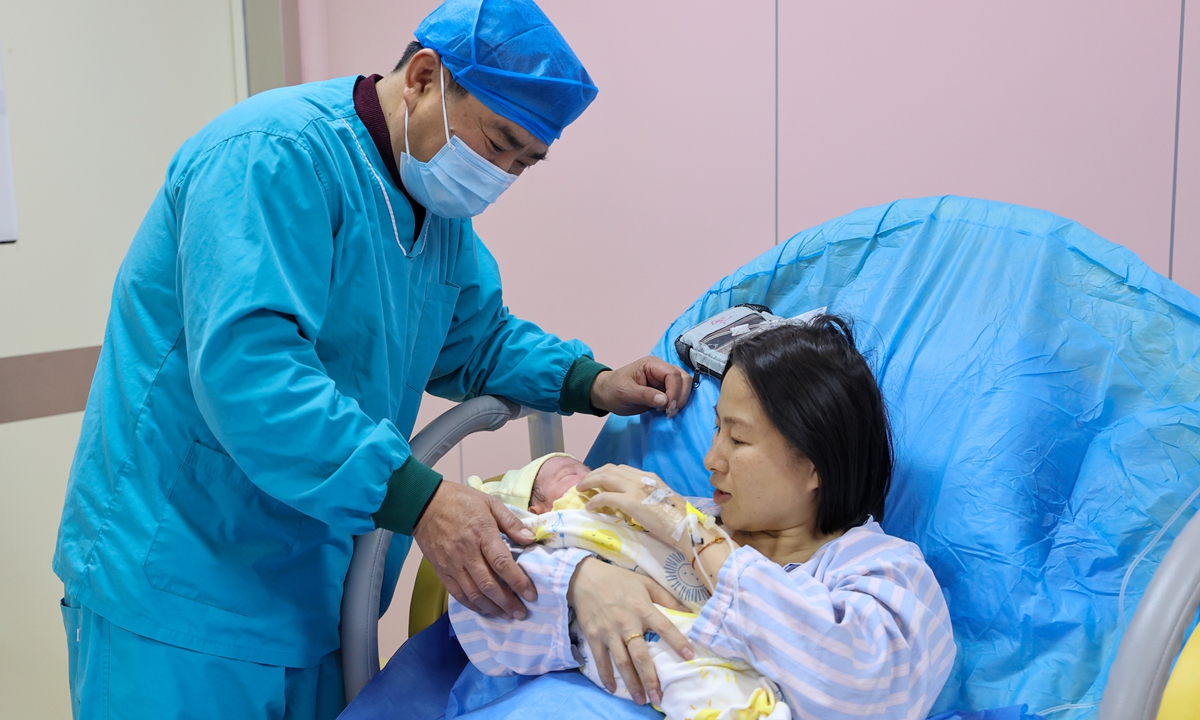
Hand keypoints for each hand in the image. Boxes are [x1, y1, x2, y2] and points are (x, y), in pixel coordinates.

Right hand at [414, 481, 537, 618]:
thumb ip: (511, 522)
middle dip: (508, 602)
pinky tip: (485, 610)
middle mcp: (467, 552)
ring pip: (474, 594)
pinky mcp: (441, 571)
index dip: (519, 582)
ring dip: (492, 608)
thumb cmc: (461, 501)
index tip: (531, 595)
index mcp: (482, 533)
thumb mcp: (490, 503)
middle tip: (522, 613)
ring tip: (507, 615)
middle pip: (489, 585)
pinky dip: (473, 605)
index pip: (502, 563)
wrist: (425, 504)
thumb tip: (530, 538)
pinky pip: (458, 594)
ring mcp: (452, 564)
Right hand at [567, 558, 693, 705]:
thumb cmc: (618, 580)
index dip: (677, 642)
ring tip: (642, 699)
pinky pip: (601, 660)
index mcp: (642, 608)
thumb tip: (688, 612)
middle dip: (650, 678)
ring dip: (632, 683)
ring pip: (622, 662)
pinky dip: (606, 676)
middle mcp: (626, 623)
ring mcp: (608, 632)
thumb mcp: (645, 583)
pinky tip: (613, 689)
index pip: (664, 627)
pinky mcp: (593, 636)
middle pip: (640, 655)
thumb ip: (667, 597)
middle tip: (658, 697)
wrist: (584, 577)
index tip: (689, 656)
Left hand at [578, 465, 687, 544]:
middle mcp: (640, 478)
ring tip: (581, 490)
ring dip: (589, 482)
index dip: (606, 472)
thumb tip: (638, 503)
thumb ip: (649, 496)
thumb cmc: (678, 518)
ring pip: (604, 478)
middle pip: (610, 469)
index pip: (622, 469)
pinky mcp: (630, 502)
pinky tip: (589, 506)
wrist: (686, 526)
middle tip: (585, 483)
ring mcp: (635, 489)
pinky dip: (594, 500)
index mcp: (649, 477)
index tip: (598, 479)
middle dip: (594, 474)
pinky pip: (605, 497)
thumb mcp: (663, 500)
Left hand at [591, 357, 691, 417]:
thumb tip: (665, 401)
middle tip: (669, 412)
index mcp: (652, 365)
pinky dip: (677, 404)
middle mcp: (661, 370)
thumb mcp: (625, 392)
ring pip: (684, 386)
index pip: (673, 374)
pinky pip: (678, 395)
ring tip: (667, 413)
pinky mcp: (664, 391)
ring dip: (680, 401)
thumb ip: (645, 395)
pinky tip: (667, 412)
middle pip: (683, 378)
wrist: (605, 395)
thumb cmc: (612, 389)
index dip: (674, 391)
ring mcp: (663, 380)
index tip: (667, 408)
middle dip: (680, 396)